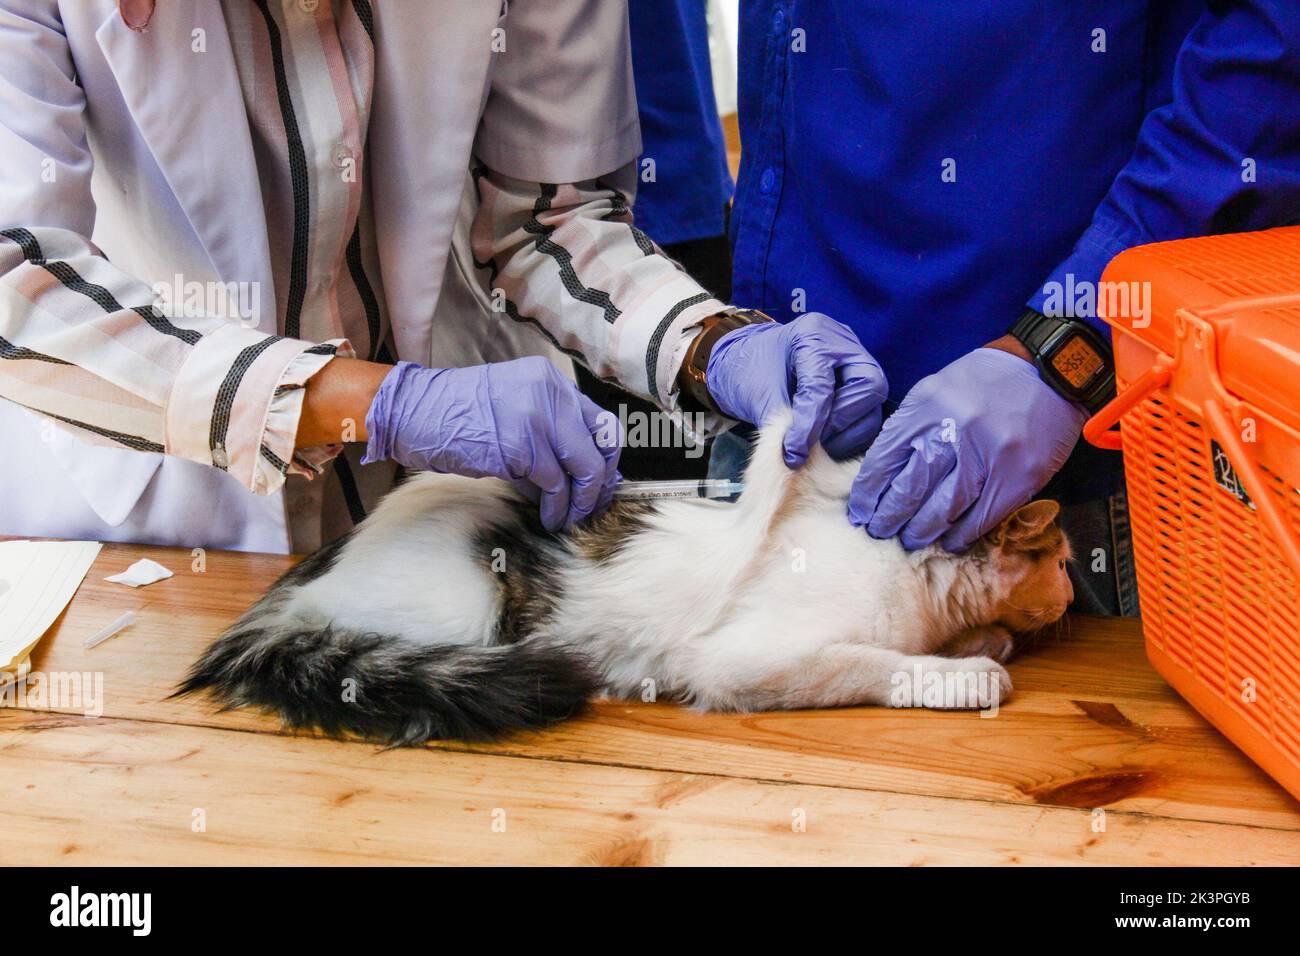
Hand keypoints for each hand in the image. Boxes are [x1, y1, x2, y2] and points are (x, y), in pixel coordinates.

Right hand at [363, 358, 620, 530]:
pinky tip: (548, 517)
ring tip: (566, 519)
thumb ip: (550, 432)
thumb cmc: (461, 415)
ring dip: (577, 503)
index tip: (602, 483)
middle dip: (599, 486)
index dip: (608, 458)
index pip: (602, 422)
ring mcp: (537, 419)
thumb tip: (583, 476)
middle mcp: (550, 394)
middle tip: (592, 507)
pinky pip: (553, 485)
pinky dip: (554, 507)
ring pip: (582, 470)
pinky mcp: (520, 447)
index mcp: (551, 381)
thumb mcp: (514, 409)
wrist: (417, 412)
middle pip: (600, 448)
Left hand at [705, 312, 887, 465]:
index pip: (822, 385)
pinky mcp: (860, 383)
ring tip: (819, 447)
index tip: (794, 453)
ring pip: (874, 404)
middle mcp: (844, 343)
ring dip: (849, 434)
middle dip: (841, 421)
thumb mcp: (759, 393)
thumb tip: (797, 458)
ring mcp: (857, 361)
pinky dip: (851, 435)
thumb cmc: (751, 370)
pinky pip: (869, 415)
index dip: (809, 424)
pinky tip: (829, 443)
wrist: (750, 362)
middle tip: (814, 443)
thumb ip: (780, 422)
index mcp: (813, 335)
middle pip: (868, 386)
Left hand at [848, 347, 1085, 550]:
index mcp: (928, 404)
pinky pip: (981, 518)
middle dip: (889, 518)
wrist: (1049, 371)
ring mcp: (990, 455)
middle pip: (910, 489)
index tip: (862, 511)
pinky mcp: (1019, 476)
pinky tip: (948, 540)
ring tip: (910, 539)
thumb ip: (911, 428)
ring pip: (943, 510)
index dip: (869, 493)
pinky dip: (960, 535)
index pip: (885, 460)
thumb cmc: (985, 383)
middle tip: (880, 531)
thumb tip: (883, 476)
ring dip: (921, 532)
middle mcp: (955, 429)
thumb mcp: (937, 391)